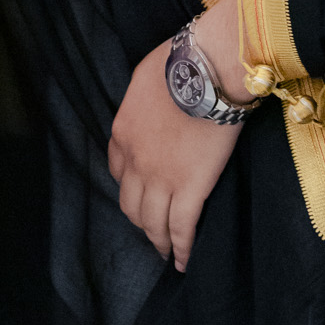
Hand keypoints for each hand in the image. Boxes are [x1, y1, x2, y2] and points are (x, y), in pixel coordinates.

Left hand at [108, 0, 246, 272]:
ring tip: (168, 252)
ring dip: (158, 240)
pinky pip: (181, 227)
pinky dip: (181, 249)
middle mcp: (135, 161)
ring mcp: (160, 177)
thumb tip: (152, 105)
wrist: (205, 68)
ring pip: (152, 222)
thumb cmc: (180, 62)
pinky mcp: (189, 188)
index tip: (141, 195)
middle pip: (130, 205)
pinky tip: (184, 261)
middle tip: (153, 232)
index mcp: (122, 133)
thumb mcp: (144, 79)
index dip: (130, 187)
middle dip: (141, 221)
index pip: (118, 171)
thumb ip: (143, 102)